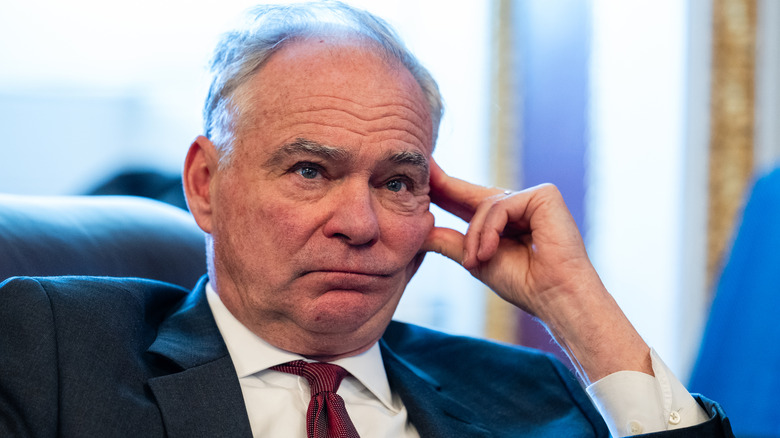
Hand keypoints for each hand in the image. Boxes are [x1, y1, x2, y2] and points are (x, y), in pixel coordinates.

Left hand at [422, 159, 650, 381]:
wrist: (554, 296)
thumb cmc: (523, 284)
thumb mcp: (475, 260)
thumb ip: (450, 242)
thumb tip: (419, 231)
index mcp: (503, 222)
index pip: (466, 201)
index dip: (442, 188)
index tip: (419, 175)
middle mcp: (518, 207)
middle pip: (473, 194)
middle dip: (445, 187)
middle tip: (422, 171)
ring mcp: (532, 199)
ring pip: (485, 206)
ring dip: (476, 237)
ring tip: (477, 262)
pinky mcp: (545, 195)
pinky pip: (502, 206)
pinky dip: (491, 230)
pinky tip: (490, 252)